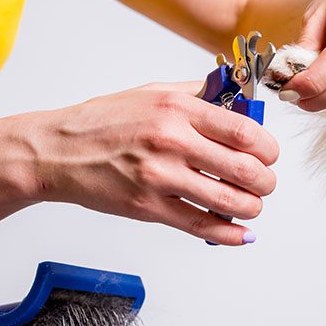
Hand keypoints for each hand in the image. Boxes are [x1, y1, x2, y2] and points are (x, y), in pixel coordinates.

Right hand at [27, 82, 277, 245]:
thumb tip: (235, 99)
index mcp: (177, 108)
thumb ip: (196, 94)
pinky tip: (240, 233)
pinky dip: (227, 234)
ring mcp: (159, 176)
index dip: (267, 148)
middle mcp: (172, 140)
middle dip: (265, 181)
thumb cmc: (102, 121)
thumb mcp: (151, 91)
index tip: (269, 155)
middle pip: (243, 167)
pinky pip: (199, 225)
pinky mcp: (147, 206)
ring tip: (253, 205)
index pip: (243, 131)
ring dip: (251, 207)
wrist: (55, 151)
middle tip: (265, 183)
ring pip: (226, 200)